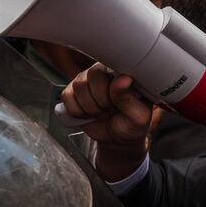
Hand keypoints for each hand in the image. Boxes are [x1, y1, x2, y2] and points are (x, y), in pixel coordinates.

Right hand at [61, 63, 152, 180]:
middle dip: (102, 101)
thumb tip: (123, 79)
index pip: (113, 68)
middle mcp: (104, 71)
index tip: (119, 103)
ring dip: (90, 107)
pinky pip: (67, 96)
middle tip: (111, 110)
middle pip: (93, 75)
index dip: (112, 89)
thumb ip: (129, 98)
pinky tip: (89, 113)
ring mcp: (86, 79)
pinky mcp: (72, 90)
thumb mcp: (138, 116)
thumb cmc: (130, 124)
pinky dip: (77, 111)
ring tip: (102, 112)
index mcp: (124, 72)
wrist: (116, 139)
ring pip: (79, 86)